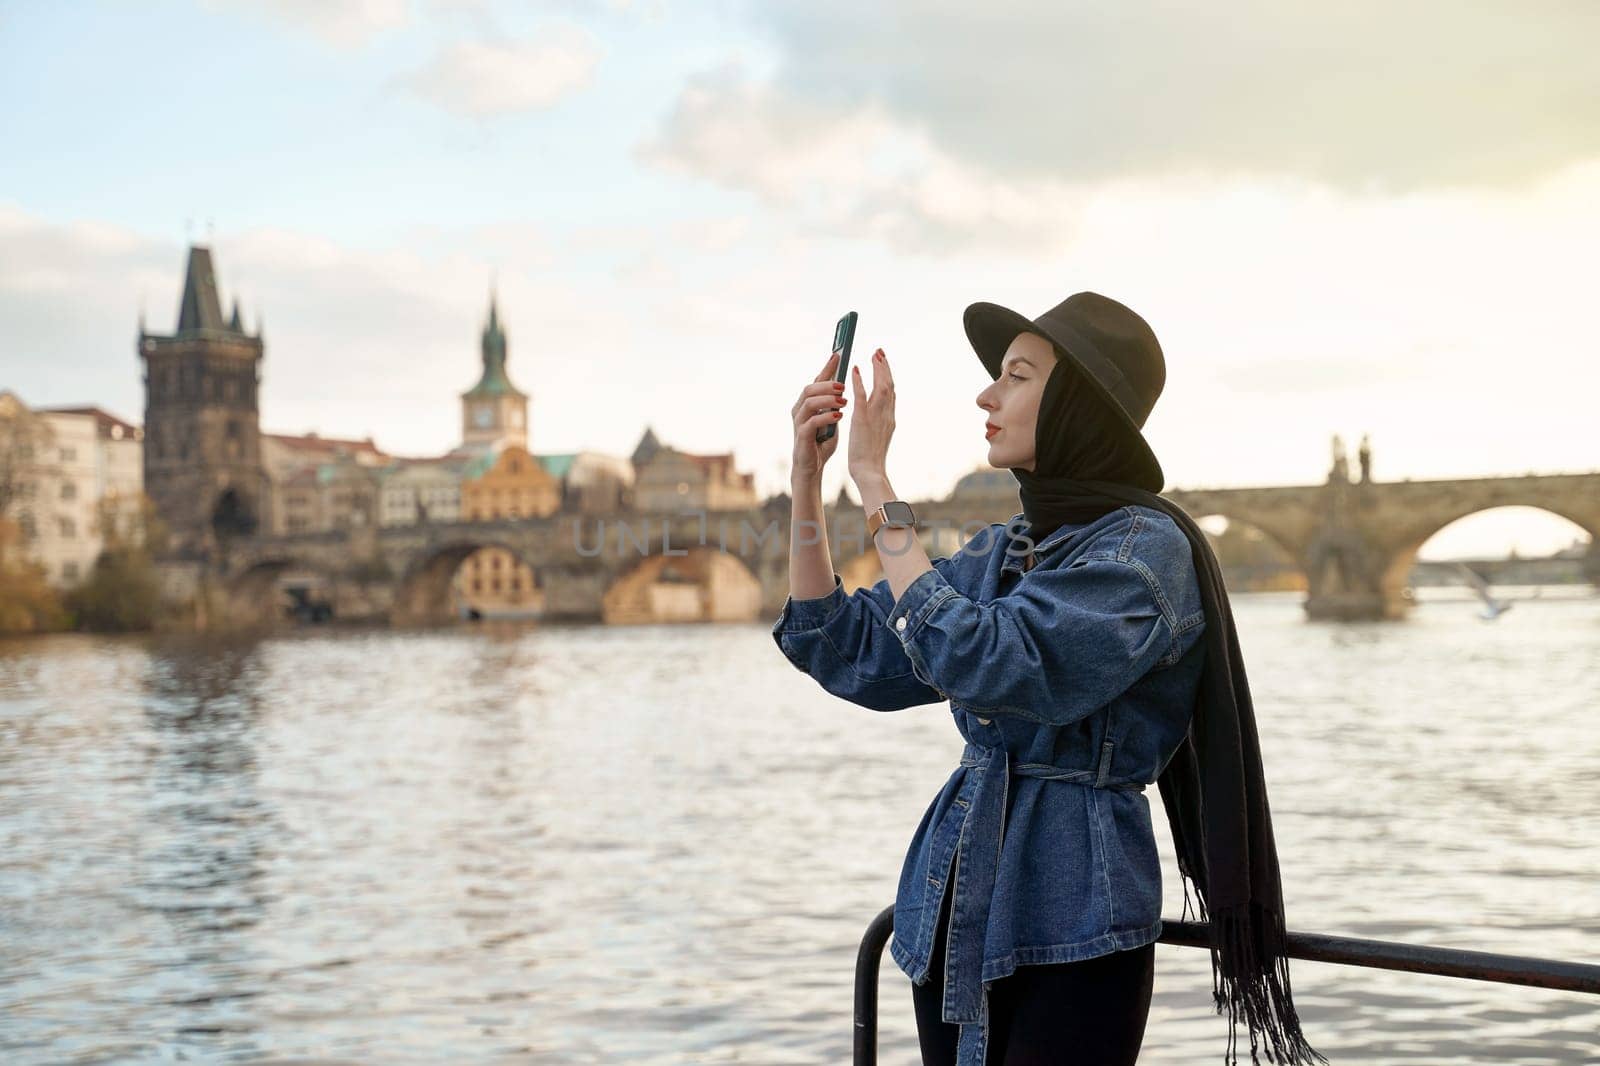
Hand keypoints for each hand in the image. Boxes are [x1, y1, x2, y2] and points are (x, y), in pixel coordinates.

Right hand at [791, 349, 848, 483]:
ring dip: (828, 399)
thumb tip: (844, 385)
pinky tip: (839, 416)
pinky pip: (811, 422)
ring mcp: (799, 422)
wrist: (812, 468)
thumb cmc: (821, 442)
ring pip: (809, 402)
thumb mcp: (831, 418)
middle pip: (810, 388)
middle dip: (827, 384)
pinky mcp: (801, 436)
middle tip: (844, 386)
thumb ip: (834, 404)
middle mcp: (799, 409)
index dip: (826, 367)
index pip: (816, 380)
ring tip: (844, 401)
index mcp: (807, 403)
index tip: (838, 355)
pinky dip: (826, 417)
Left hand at [847, 347, 893, 486]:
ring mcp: (876, 416)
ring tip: (873, 355)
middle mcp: (887, 414)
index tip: (884, 365)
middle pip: (890, 385)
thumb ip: (879, 425)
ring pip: (881, 386)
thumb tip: (878, 419)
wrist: (870, 472)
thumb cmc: (871, 460)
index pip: (891, 393)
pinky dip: (859, 381)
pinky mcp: (863, 420)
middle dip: (885, 368)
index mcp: (890, 419)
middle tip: (879, 353)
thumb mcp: (878, 438)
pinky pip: (861, 396)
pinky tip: (854, 370)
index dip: (888, 377)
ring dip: (877, 369)